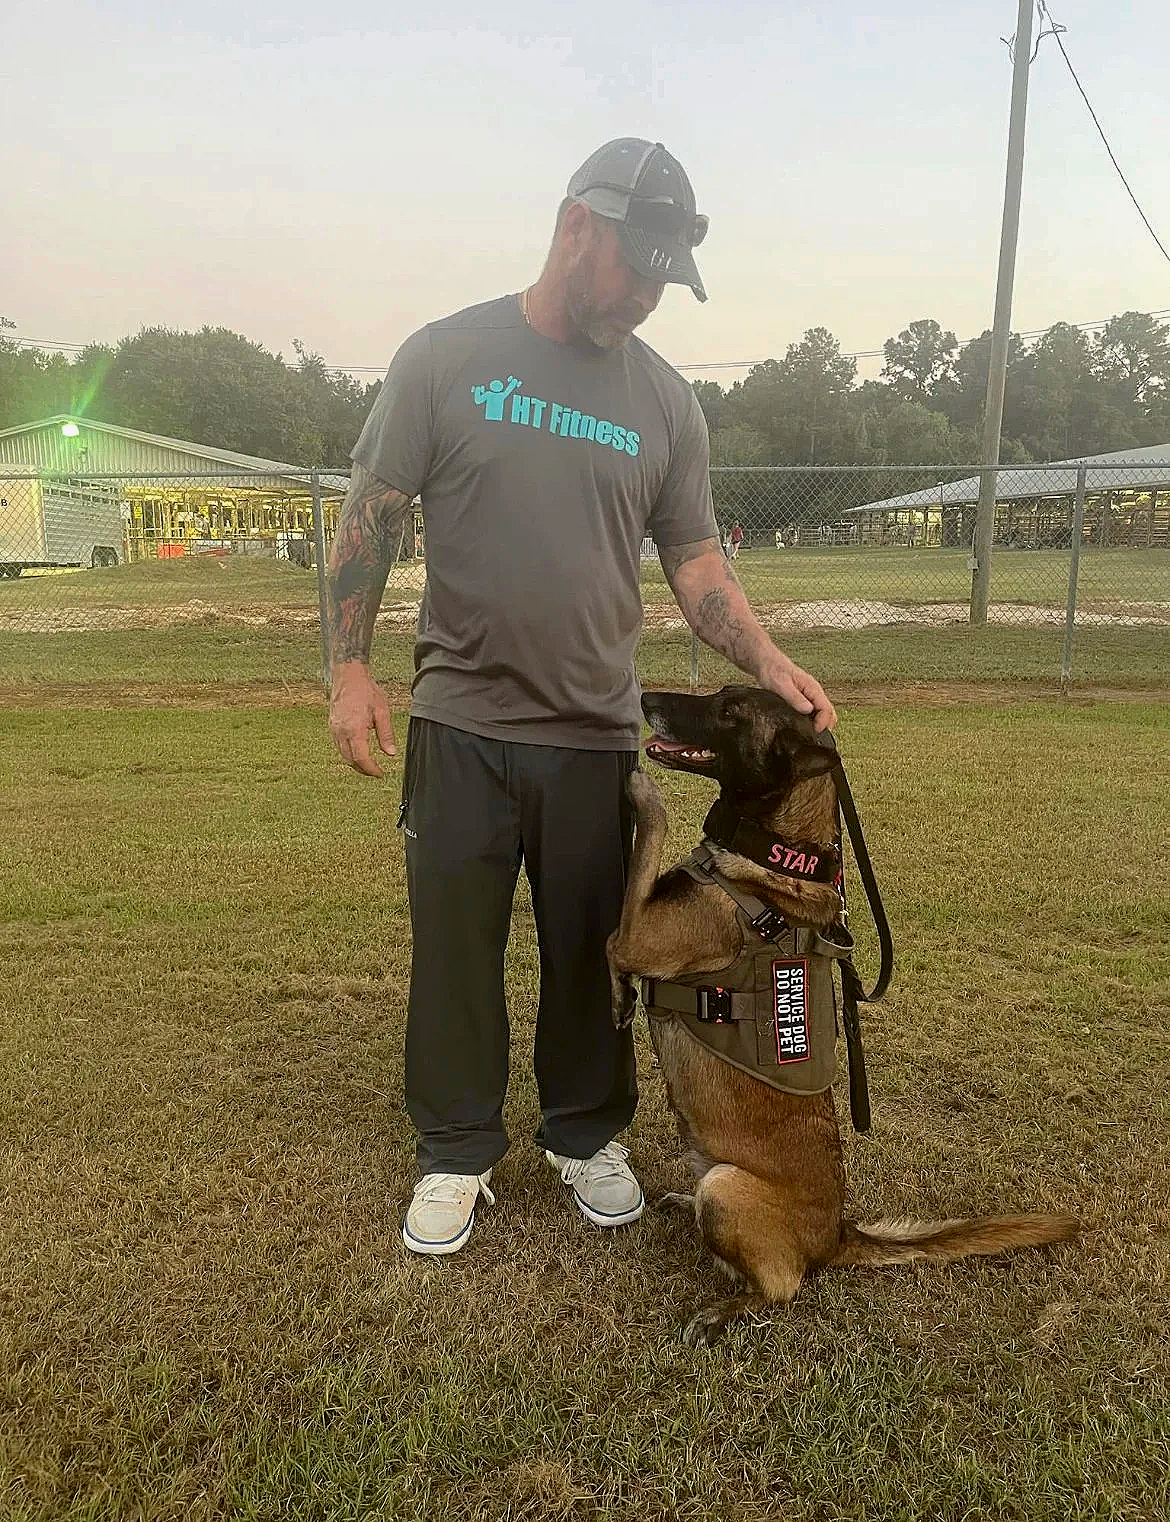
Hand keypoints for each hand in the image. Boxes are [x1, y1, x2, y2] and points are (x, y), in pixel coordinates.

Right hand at [328, 661, 396, 776]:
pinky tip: (358, 751)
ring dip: (355, 763)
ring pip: (343, 755)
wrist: (349, 676)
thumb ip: (386, 735)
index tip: (380, 773)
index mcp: (354, 729)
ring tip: (368, 765)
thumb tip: (391, 753)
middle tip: (376, 772)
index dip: (371, 769)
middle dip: (363, 769)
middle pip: (350, 760)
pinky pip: (339, 746)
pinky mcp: (332, 726)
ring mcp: (334, 729)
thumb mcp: (382, 712)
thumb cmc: (366, 691)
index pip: (361, 758)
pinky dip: (348, 753)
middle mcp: (341, 732)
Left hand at [758, 653, 836, 731]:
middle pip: (829, 713)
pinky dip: (812, 721)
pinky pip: (814, 712)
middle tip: (812, 738)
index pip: (827, 709)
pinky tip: (802, 727)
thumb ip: (795, 698)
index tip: (812, 733)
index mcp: (813, 689)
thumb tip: (808, 710)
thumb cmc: (773, 672)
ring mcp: (810, 696)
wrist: (767, 663)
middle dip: (824, 726)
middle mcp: (814, 693)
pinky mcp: (804, 699)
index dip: (822, 723)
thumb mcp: (781, 686)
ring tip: (807, 734)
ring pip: (822, 713)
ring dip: (818, 724)